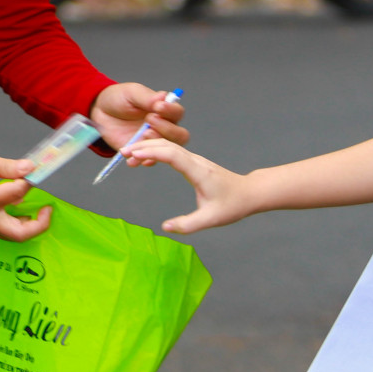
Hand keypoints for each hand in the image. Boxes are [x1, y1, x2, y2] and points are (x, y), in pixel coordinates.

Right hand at [0, 151, 50, 241]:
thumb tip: (29, 169)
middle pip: (19, 233)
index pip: (16, 194)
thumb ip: (6, 166)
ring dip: (30, 225)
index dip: (28, 181)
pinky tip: (21, 209)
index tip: (32, 172)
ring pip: (13, 235)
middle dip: (39, 224)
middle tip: (48, 209)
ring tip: (38, 209)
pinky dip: (17, 223)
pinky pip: (5, 231)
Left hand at [89, 83, 187, 156]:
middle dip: (166, 129)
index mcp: (164, 110)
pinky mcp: (142, 152)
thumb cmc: (119, 98)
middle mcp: (163, 127)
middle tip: (149, 120)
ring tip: (141, 136)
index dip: (171, 111)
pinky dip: (142, 159)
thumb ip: (147, 97)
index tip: (157, 107)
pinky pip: (149, 160)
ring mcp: (153, 141)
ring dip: (156, 144)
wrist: (100, 111)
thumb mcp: (132, 93)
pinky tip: (133, 155)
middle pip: (180, 135)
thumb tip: (163, 97)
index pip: (177, 113)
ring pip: (168, 149)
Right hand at [119, 137, 253, 234]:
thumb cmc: (232, 205)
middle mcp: (195, 161)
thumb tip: (165, 227)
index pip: (171, 154)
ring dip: (149, 147)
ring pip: (169, 145)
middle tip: (123, 153)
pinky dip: (156, 150)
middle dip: (143, 146)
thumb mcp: (211, 219)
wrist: (249, 192)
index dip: (151, 152)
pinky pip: (172, 150)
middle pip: (166, 144)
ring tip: (130, 158)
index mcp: (198, 171)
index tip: (133, 156)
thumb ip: (187, 224)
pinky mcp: (194, 162)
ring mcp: (195, 159)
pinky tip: (146, 159)